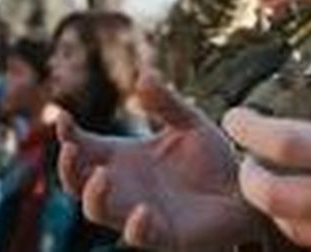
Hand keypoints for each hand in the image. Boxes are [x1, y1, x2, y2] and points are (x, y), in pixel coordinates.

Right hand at [58, 73, 263, 250]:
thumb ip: (166, 102)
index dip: (68, 135)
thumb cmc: (213, 160)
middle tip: (71, 149)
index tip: (63, 117)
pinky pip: (141, 237)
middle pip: (78, 182)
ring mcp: (139, 213)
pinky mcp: (165, 236)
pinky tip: (143, 211)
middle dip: (69, 168)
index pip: (84, 148)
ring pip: (99, 211)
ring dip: (93, 196)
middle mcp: (124, 187)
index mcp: (124, 158)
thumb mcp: (189, 123)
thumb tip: (143, 74)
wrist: (247, 192)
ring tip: (101, 176)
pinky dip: (136, 227)